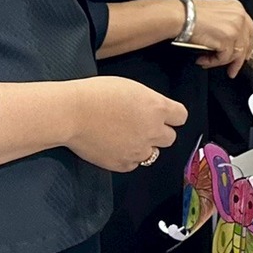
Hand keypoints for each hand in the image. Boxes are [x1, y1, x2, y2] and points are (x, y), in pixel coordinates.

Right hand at [65, 76, 188, 171]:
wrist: (70, 113)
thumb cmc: (95, 94)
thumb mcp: (131, 88)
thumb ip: (148, 102)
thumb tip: (153, 111)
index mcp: (157, 108)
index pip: (181, 116)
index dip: (172, 116)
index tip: (164, 115)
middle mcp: (152, 131)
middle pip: (170, 137)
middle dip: (158, 132)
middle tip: (141, 126)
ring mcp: (138, 150)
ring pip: (153, 153)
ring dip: (144, 146)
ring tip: (124, 136)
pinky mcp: (122, 164)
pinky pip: (133, 164)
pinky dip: (127, 158)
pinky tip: (114, 146)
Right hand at [187, 0, 252, 71]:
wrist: (180, 15)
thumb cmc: (189, 14)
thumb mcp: (215, 13)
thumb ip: (226, 25)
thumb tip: (229, 43)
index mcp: (237, 8)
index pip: (249, 30)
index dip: (247, 45)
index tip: (243, 55)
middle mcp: (239, 16)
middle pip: (247, 43)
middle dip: (239, 59)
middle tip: (232, 68)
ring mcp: (235, 28)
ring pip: (236, 53)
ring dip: (222, 61)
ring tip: (207, 62)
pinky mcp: (227, 39)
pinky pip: (224, 58)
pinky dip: (213, 62)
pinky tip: (203, 60)